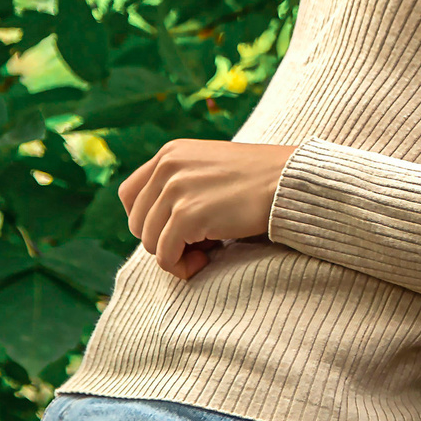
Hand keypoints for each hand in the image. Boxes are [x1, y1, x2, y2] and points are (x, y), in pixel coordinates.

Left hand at [118, 140, 298, 280]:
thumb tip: (159, 227)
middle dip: (163, 241)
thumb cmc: (260, 182)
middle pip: (137, 222)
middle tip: (199, 244)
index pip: (129, 195)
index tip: (174, 231)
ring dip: (175, 255)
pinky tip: (208, 260)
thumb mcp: (210, 169)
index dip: (146, 220)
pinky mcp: (187, 214)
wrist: (291, 182)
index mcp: (170, 153)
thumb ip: (181, 185)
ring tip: (207, 250)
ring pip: (149, 242)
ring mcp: (175, 189)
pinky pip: (166, 256)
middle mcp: (167, 166)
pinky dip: (183, 267)